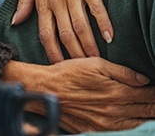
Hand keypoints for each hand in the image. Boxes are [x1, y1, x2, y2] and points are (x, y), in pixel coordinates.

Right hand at [3, 57, 154, 133]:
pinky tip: (137, 123)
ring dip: (147, 118)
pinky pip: (123, 133)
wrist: (47, 90)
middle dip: (154, 106)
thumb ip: (122, 72)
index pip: (146, 95)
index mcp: (116, 91)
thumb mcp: (95, 63)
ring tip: (152, 113)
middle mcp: (114, 111)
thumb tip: (144, 79)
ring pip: (137, 125)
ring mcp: (106, 124)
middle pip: (145, 111)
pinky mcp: (97, 131)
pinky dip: (133, 128)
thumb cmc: (70, 73)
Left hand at [12, 0, 115, 62]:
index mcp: (40, 0)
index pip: (45, 34)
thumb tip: (15, 21)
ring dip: (89, 45)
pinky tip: (110, 34)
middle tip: (83, 71)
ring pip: (80, 24)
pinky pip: (95, 4)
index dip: (52, 53)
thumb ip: (24, 2)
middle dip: (74, 55)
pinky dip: (102, 21)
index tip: (59, 68)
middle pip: (65, 34)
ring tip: (97, 60)